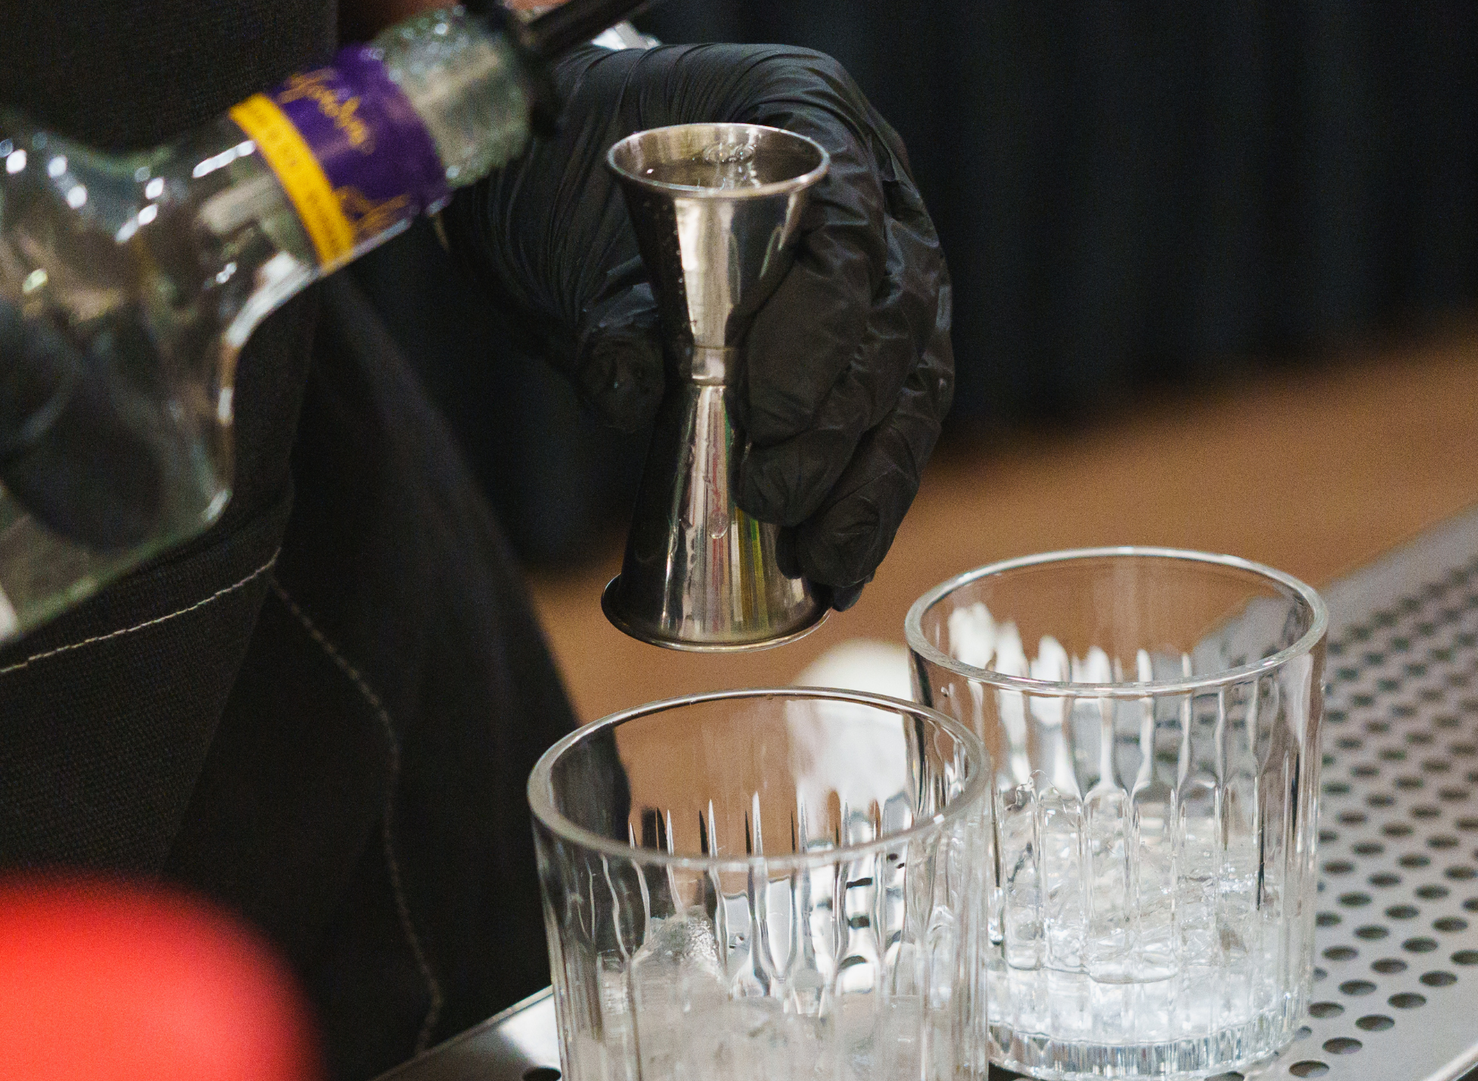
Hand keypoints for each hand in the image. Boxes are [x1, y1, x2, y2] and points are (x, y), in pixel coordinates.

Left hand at [445, 43, 952, 610]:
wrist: (560, 170)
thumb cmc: (566, 169)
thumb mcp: (561, 221)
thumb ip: (608, 307)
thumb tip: (638, 390)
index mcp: (809, 118)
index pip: (855, 228)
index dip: (823, 330)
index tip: (764, 410)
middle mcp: (876, 188)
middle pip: (899, 317)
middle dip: (840, 423)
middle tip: (769, 492)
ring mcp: (888, 265)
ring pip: (917, 380)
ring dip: (873, 480)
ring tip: (823, 559)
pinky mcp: (876, 342)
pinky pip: (900, 422)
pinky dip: (873, 498)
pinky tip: (842, 563)